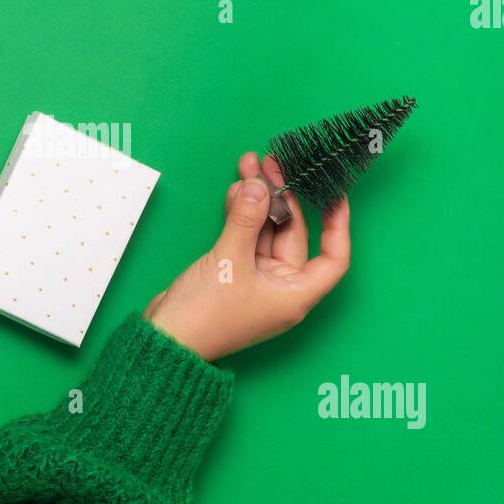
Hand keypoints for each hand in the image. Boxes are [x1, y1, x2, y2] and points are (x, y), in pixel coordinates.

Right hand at [144, 151, 350, 360]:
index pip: (333, 258)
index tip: (333, 193)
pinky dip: (242, 216)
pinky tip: (236, 191)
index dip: (337, 225)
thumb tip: (259, 186)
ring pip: (266, 232)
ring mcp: (257, 279)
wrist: (166, 338)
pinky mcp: (234, 273)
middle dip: (281, 198)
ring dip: (258, 202)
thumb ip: (246, 219)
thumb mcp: (230, 261)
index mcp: (294, 294)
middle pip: (293, 235)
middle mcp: (281, 287)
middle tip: (270, 165)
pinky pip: (246, 238)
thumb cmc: (205, 314)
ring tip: (249, 167)